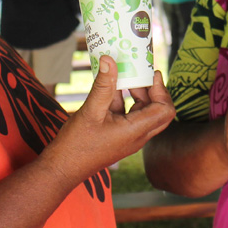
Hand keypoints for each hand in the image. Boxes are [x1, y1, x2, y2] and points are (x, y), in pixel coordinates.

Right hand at [45, 56, 174, 182]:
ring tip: (123, 77)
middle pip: (160, 111)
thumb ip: (103, 85)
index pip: (165, 110)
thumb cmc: (77, 144)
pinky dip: (124, 101)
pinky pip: (129, 116)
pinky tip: (110, 89)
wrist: (63, 168)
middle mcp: (138, 136)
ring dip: (137, 94)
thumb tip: (109, 60)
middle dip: (152, 90)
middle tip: (139, 73)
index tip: (150, 74)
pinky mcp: (119, 137)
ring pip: (144, 113)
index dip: (161, 90)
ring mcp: (129, 138)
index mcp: (136, 131)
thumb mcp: (91, 111)